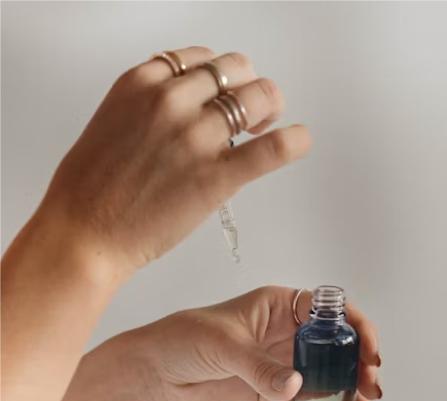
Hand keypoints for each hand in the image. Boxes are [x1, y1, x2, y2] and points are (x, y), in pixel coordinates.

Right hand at [39, 46, 310, 279]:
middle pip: (234, 71)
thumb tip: (183, 115)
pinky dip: (294, 141)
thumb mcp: (112, 125)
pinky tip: (301, 140)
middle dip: (247, 87)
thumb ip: (148, 110)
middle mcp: (172, 100)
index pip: (199, 59)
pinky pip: (271, 149)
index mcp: (142, 83)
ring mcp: (196, 137)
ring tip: (266, 126)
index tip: (222, 93)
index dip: (218, 76)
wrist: (84, 234)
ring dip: (269, 107)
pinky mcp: (216, 177)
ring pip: (258, 98)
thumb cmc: (88, 190)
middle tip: (250, 112)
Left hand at [131, 286, 381, 400]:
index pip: (329, 311)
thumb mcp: (224, 345)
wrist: (156, 374)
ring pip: (325, 381)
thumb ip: (260, 366)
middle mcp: (286, 334)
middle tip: (372, 390)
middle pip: (335, 349)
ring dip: (348, 399)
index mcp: (279, 307)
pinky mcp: (271, 395)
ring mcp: (281, 365)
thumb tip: (297, 386)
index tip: (369, 351)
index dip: (356, 328)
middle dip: (358, 368)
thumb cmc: (184, 340)